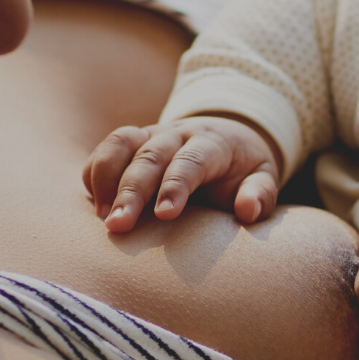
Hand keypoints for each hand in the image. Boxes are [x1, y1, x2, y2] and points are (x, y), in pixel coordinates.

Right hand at [82, 115, 280, 232]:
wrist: (226, 138)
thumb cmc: (242, 169)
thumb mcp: (263, 177)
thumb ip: (260, 193)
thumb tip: (248, 210)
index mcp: (212, 143)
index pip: (191, 159)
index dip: (176, 185)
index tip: (164, 215)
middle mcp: (177, 134)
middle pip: (149, 155)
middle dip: (131, 190)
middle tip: (117, 226)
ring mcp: (150, 134)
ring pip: (120, 144)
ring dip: (107, 178)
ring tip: (102, 217)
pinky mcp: (131, 142)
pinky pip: (105, 149)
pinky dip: (95, 173)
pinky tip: (96, 204)